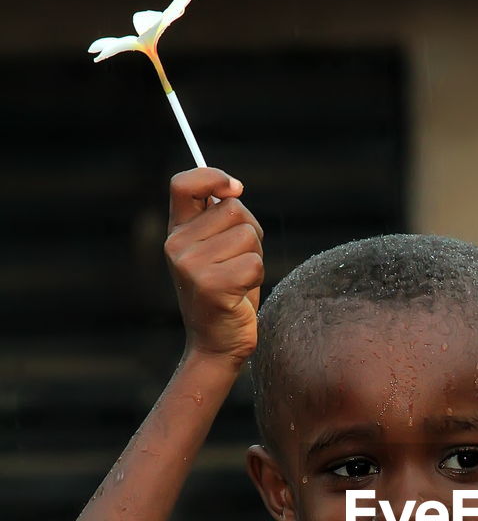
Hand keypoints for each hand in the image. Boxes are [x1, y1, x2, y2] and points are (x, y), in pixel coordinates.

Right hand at [164, 167, 264, 364]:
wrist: (216, 344)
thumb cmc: (225, 293)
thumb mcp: (216, 250)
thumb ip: (219, 220)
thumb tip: (232, 189)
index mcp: (176, 232)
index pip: (183, 184)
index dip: (211, 177)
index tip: (235, 188)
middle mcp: (177, 245)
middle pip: (234, 209)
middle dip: (250, 232)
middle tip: (239, 261)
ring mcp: (190, 265)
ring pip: (248, 235)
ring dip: (255, 256)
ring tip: (239, 279)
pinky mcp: (211, 285)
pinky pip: (254, 263)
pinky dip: (257, 277)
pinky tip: (240, 294)